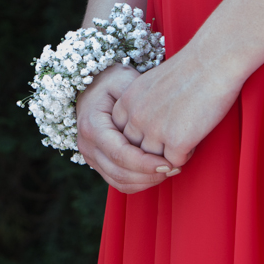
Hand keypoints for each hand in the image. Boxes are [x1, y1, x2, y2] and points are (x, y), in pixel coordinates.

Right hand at [76, 64, 179, 193]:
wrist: (93, 86)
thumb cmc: (112, 81)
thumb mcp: (124, 80)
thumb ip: (137, 98)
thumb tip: (155, 121)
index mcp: (92, 126)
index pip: (120, 154)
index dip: (145, 163)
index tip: (169, 163)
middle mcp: (87, 145)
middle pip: (120, 172)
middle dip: (149, 175)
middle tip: (175, 168)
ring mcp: (91, 157)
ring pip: (120, 182)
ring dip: (147, 181)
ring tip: (170, 171)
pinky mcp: (99, 164)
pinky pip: (119, 182)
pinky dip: (140, 183)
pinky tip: (158, 174)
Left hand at [111, 47, 241, 168]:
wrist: (214, 60)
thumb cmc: (189, 69)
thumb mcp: (152, 84)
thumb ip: (142, 106)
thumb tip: (144, 131)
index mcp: (127, 101)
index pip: (122, 136)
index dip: (140, 138)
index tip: (157, 131)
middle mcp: (136, 117)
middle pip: (136, 151)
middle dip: (153, 151)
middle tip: (172, 140)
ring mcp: (154, 130)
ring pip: (154, 160)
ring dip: (169, 153)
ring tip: (185, 136)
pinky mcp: (177, 141)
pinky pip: (175, 162)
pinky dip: (187, 154)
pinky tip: (195, 137)